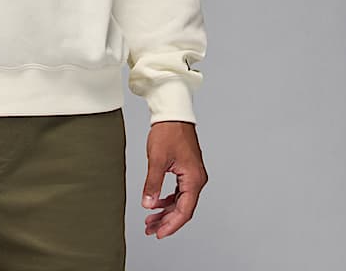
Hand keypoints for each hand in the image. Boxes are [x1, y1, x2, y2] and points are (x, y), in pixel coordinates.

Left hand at [141, 120, 207, 238]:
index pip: (184, 211)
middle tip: (150, 230)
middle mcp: (197, 179)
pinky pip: (179, 191)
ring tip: (150, 220)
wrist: (172, 112)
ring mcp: (192, 174)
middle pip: (183, 208)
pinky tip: (156, 203)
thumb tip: (148, 204)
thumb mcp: (157, 159)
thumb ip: (153, 184)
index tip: (159, 234)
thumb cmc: (168, 131)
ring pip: (180, 201)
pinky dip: (167, 199)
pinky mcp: (186, 169)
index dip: (171, 225)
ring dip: (166, 211)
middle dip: (166, 221)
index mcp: (194, 179)